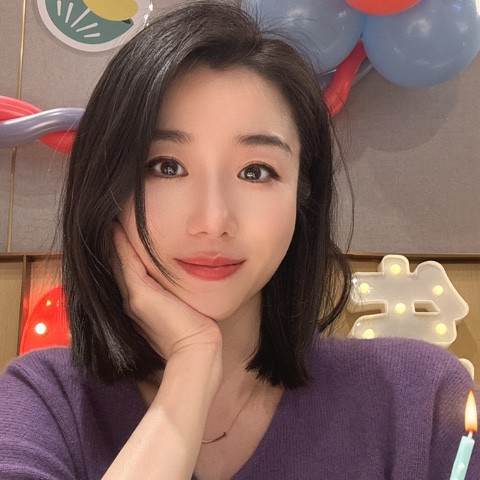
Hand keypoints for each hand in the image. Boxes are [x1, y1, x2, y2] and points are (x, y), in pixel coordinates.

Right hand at [110, 222, 221, 360]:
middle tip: (112, 218)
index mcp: (140, 303)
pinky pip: (127, 263)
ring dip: (115, 240)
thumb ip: (174, 290)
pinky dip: (122, 245)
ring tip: (113, 218)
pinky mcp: (140, 295)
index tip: (123, 229)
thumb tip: (183, 277)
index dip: (123, 251)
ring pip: (118, 262)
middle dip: (115, 243)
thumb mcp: (181, 304)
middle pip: (118, 265)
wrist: (196, 347)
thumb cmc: (194, 328)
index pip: (128, 271)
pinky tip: (118, 228)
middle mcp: (131, 300)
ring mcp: (133, 298)